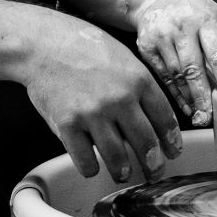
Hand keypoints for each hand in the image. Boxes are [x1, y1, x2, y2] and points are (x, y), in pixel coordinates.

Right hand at [23, 18, 182, 184]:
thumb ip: (140, 88)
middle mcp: (119, 98)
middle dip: (153, 166)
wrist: (44, 43)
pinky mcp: (68, 124)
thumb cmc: (84, 47)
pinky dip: (91, 168)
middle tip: (154, 173)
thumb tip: (153, 121)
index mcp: (138, 79)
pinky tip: (92, 165)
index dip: (171, 142)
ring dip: (122, 172)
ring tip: (122, 173)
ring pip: (117, 159)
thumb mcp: (124, 58)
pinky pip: (86, 161)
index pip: (165, 119)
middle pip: (146, 144)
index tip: (172, 153)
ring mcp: (93, 113)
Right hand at [132, 0, 216, 126]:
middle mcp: (181, 27)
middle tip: (212, 118)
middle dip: (203, 95)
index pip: (216, 53)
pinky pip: (162, 75)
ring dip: (189, 98)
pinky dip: (174, 94)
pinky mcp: (146, 47)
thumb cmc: (196, 11)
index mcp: (204, 20)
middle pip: (193, 68)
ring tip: (201, 117)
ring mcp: (161, 37)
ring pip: (176, 74)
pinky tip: (185, 107)